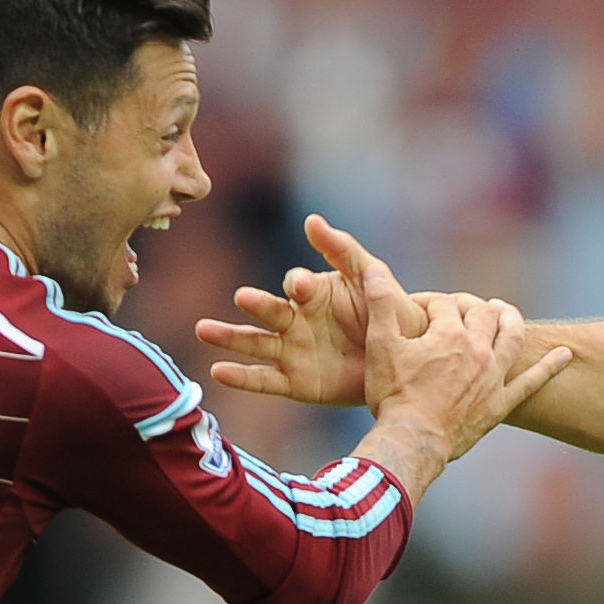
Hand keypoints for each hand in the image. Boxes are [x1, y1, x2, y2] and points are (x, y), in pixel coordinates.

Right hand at [197, 214, 422, 408]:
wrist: (400, 359)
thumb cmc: (384, 310)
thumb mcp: (369, 276)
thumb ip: (341, 249)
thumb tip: (311, 220)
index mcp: (312, 293)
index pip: (297, 284)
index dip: (300, 284)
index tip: (301, 285)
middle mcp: (295, 320)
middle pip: (268, 311)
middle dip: (255, 304)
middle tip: (242, 298)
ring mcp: (292, 352)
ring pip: (255, 343)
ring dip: (229, 337)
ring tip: (203, 330)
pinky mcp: (295, 383)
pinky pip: (264, 380)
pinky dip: (241, 377)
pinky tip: (218, 371)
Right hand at [365, 280, 573, 467]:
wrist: (412, 442)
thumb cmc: (393, 395)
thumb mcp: (381, 345)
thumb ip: (381, 302)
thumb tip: (374, 267)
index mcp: (450, 333)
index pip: (443, 304)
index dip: (428, 303)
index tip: (415, 312)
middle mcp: (478, 349)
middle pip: (482, 313)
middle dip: (469, 305)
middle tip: (457, 308)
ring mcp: (493, 377)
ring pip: (511, 337)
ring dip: (510, 319)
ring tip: (504, 311)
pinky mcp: (499, 404)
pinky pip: (532, 382)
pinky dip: (550, 366)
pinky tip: (565, 354)